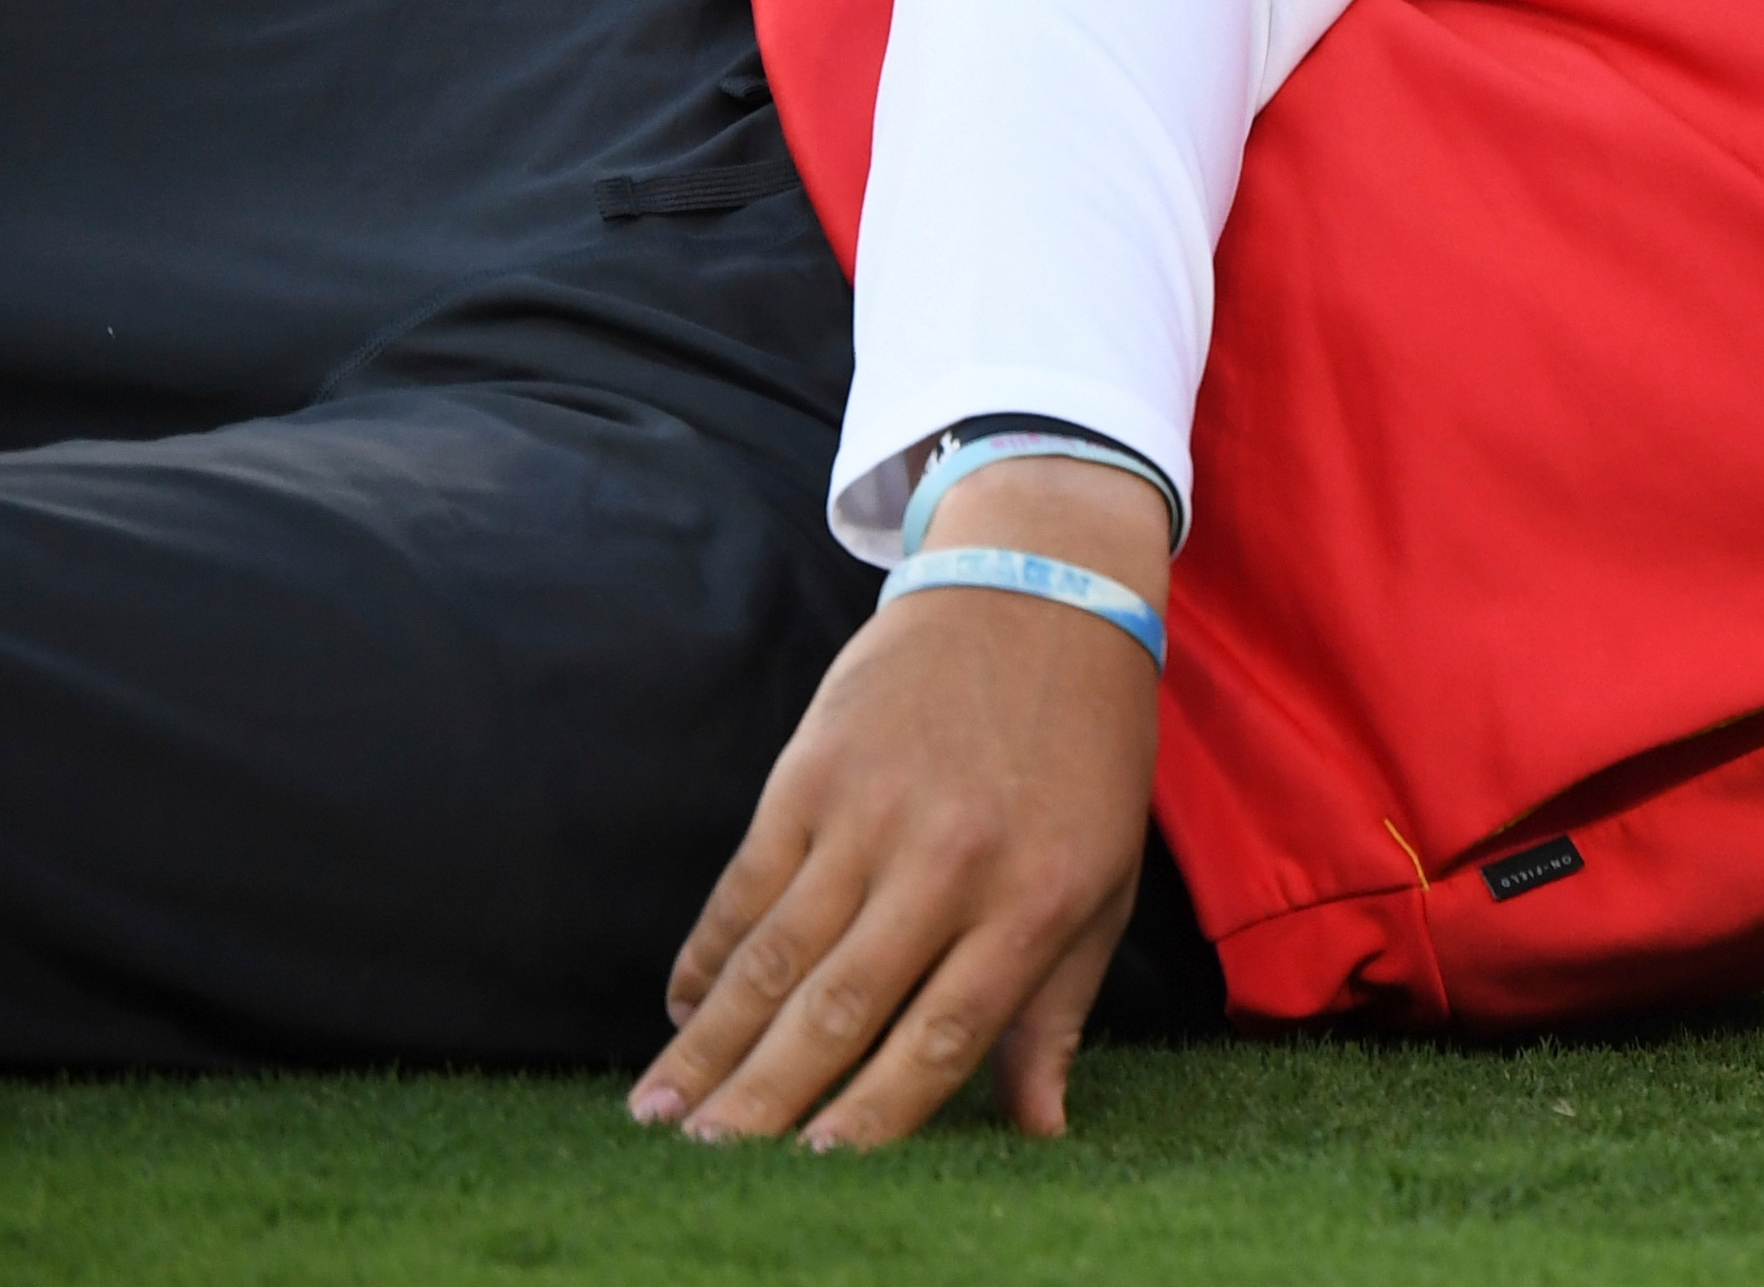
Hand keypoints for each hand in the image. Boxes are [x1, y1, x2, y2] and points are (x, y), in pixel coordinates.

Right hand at [628, 457, 1168, 1148]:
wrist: (1043, 585)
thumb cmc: (1089, 751)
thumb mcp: (1105, 879)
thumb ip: (1058, 1011)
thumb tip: (1038, 1134)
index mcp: (1039, 898)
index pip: (944, 1037)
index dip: (875, 1117)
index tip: (817, 1178)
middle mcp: (953, 862)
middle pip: (842, 1009)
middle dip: (765, 1102)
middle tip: (702, 1169)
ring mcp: (876, 813)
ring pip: (778, 956)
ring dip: (710, 1043)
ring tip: (659, 1114)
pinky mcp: (817, 769)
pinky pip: (750, 881)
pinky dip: (709, 949)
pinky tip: (680, 1007)